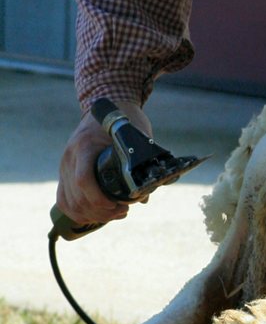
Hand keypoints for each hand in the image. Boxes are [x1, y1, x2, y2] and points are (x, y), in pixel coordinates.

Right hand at [56, 100, 152, 226]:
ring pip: (69, 202)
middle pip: (77, 196)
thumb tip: (144, 196)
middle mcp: (70, 157)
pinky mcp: (65, 173)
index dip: (99, 200)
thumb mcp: (137, 136)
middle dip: (101, 211)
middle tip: (123, 211)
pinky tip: (96, 215)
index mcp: (85, 146)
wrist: (107, 108)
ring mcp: (65, 166)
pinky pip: (63, 199)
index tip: (119, 206)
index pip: (84, 180)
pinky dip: (77, 212)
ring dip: (92, 214)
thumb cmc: (125, 121)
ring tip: (114, 213)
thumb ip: (142, 161)